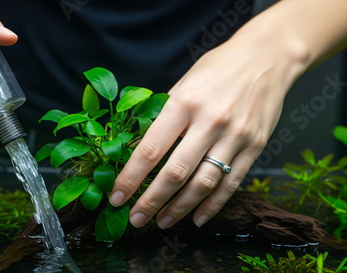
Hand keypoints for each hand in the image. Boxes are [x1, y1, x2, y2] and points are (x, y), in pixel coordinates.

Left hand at [109, 30, 306, 228]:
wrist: (268, 56)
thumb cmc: (218, 68)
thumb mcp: (184, 84)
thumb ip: (165, 115)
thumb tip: (141, 148)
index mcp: (184, 103)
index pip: (151, 149)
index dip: (131, 177)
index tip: (116, 197)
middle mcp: (210, 122)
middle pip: (175, 173)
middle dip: (151, 201)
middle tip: (135, 220)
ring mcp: (235, 136)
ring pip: (203, 184)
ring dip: (179, 208)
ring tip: (161, 222)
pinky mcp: (255, 146)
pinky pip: (232, 183)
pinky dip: (213, 205)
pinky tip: (197, 218)